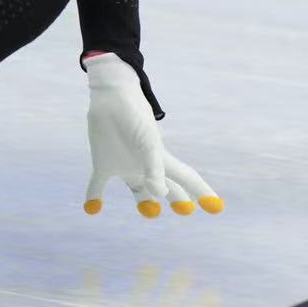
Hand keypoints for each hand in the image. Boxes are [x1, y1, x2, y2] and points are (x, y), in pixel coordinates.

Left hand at [83, 53, 222, 218]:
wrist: (111, 95)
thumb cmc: (132, 115)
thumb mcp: (147, 142)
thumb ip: (154, 169)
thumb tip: (160, 194)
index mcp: (160, 159)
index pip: (186, 179)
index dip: (202, 192)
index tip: (216, 207)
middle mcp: (144, 165)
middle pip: (166, 186)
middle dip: (177, 197)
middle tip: (186, 210)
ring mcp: (124, 163)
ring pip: (139, 188)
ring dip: (145, 200)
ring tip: (150, 211)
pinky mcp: (103, 162)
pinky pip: (98, 183)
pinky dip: (94, 196)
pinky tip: (91, 208)